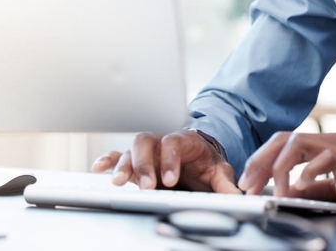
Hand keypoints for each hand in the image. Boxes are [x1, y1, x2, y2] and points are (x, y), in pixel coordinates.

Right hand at [91, 129, 239, 193]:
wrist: (197, 159)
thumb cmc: (205, 163)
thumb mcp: (219, 171)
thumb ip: (225, 183)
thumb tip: (236, 196)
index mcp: (184, 140)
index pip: (174, 142)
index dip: (170, 159)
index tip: (171, 179)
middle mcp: (162, 142)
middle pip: (147, 142)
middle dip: (145, 163)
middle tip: (148, 185)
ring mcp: (148, 152)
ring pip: (131, 150)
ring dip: (125, 165)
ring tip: (120, 183)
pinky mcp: (136, 162)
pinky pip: (118, 156)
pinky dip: (108, 160)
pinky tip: (99, 167)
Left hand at [238, 132, 335, 210]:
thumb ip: (319, 187)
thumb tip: (293, 192)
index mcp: (326, 146)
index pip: (286, 144)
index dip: (263, 160)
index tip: (249, 182)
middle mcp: (331, 140)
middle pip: (284, 139)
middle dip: (260, 160)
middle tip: (247, 185)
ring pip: (297, 143)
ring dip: (277, 167)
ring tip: (271, 191)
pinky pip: (322, 159)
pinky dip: (305, 174)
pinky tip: (298, 190)